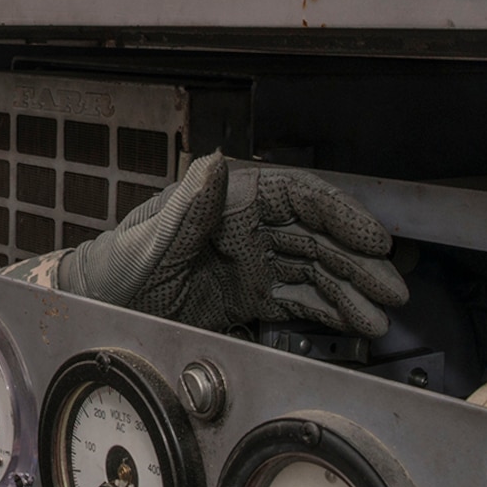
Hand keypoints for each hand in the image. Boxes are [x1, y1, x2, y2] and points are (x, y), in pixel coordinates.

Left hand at [55, 152, 407, 336]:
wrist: (95, 311)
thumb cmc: (113, 269)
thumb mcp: (149, 240)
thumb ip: (187, 205)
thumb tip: (219, 163)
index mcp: (226, 203)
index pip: (299, 199)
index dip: (341, 216)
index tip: (373, 239)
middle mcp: (244, 229)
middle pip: (317, 239)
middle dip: (358, 263)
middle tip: (391, 288)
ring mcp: (248, 264)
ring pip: (314, 272)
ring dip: (349, 293)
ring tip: (378, 316)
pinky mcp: (245, 298)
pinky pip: (295, 302)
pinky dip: (326, 312)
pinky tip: (352, 323)